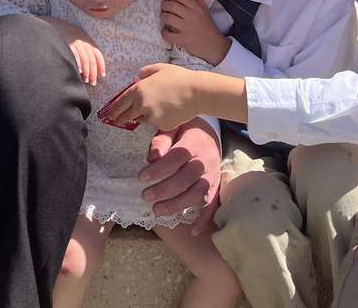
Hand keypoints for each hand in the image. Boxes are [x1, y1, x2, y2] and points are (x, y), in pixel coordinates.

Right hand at [43, 18, 105, 85]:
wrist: (59, 27)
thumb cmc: (72, 40)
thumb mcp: (82, 43)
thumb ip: (88, 52)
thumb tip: (94, 69)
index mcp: (89, 43)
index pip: (98, 55)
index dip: (101, 65)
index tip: (102, 75)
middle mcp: (84, 43)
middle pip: (92, 60)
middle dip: (93, 72)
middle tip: (93, 82)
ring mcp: (76, 44)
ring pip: (85, 59)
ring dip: (86, 71)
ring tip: (85, 80)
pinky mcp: (68, 45)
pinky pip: (75, 55)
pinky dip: (78, 63)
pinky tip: (79, 71)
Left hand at [102, 63, 202, 130]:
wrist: (196, 93)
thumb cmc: (178, 78)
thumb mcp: (158, 68)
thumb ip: (144, 72)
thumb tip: (138, 77)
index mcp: (138, 90)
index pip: (120, 103)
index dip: (113, 110)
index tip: (109, 114)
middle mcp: (142, 105)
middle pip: (126, 115)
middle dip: (121, 118)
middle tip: (117, 120)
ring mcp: (152, 117)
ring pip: (141, 119)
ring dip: (142, 116)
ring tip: (152, 108)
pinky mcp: (162, 125)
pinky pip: (155, 123)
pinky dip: (156, 119)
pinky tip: (166, 110)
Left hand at [140, 119, 222, 234]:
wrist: (209, 134)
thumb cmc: (185, 131)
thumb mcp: (173, 127)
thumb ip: (162, 139)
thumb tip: (152, 157)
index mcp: (194, 143)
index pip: (176, 157)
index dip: (159, 169)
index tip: (141, 177)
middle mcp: (206, 160)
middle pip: (186, 178)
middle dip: (165, 189)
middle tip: (145, 196)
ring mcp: (212, 176)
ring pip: (198, 193)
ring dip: (178, 204)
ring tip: (157, 210)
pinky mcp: (216, 187)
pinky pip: (213, 205)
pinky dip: (204, 219)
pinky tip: (192, 230)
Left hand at [161, 0, 230, 64]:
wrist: (214, 45)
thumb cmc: (207, 25)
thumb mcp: (203, 8)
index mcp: (196, 8)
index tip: (167, 0)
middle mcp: (192, 16)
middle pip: (172, 6)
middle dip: (164, 6)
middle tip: (163, 8)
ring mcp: (187, 28)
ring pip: (168, 18)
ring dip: (162, 17)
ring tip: (164, 18)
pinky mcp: (184, 40)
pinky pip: (168, 34)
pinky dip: (164, 32)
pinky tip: (166, 31)